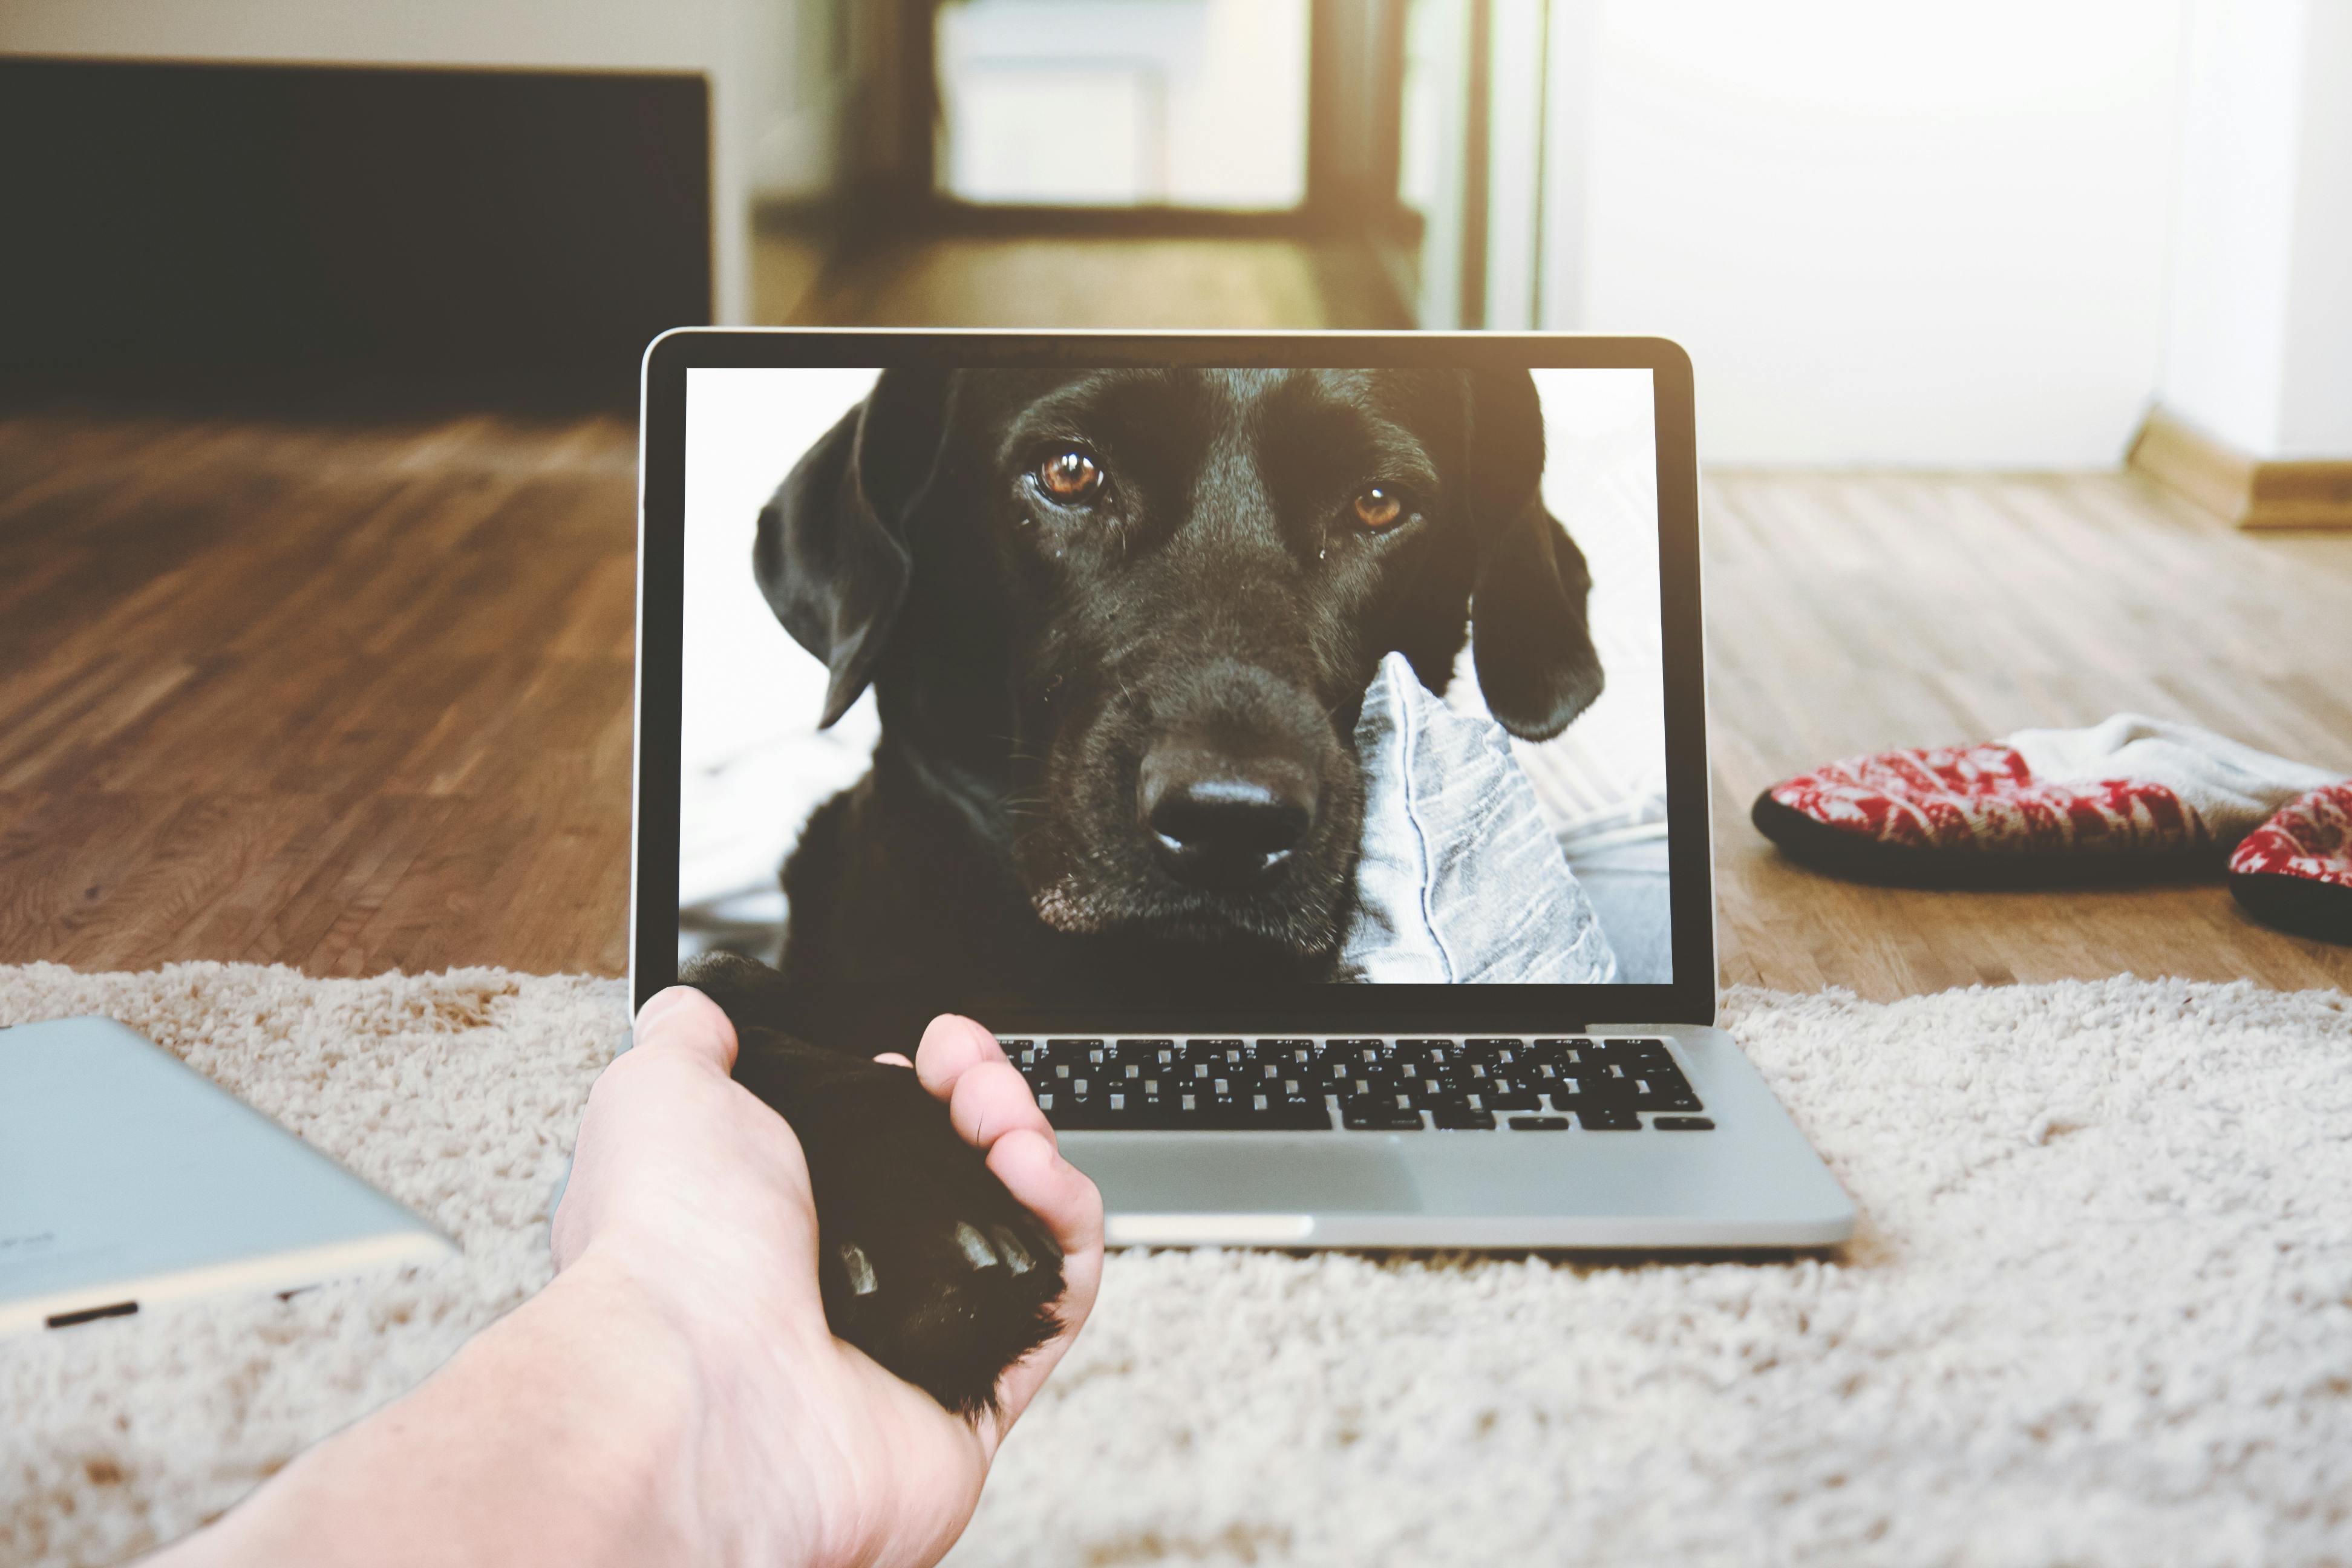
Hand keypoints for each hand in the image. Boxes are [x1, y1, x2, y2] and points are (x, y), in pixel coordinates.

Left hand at [549, 988, 1104, 1567]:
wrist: (700, 1380)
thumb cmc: (666, 1242)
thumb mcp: (656, 1094)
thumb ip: (683, 1039)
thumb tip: (694, 1010)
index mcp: (770, 1219)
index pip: (875, 1144)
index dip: (914, 1085)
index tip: (924, 1050)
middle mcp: (842, 1285)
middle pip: (955, 1177)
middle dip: (983, 1098)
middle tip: (972, 1073)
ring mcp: (913, 1343)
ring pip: (1013, 1232)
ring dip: (1029, 1145)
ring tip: (1005, 1117)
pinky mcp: (977, 1398)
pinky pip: (1056, 1300)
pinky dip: (1067, 1222)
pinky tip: (1035, 1169)